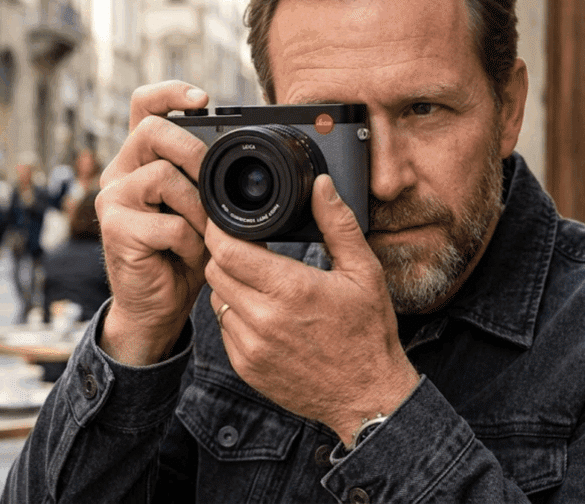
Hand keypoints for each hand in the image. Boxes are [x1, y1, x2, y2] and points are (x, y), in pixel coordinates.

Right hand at [96, 81, 210, 365]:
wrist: (157, 306)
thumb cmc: (182, 254)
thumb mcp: (200, 209)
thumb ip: (207, 180)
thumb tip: (242, 153)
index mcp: (140, 159)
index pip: (143, 105)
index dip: (170, 92)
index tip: (202, 97)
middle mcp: (119, 172)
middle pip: (152, 131)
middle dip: (195, 153)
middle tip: (217, 185)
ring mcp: (113, 199)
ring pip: (164, 176)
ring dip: (199, 208)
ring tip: (207, 234)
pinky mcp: (115, 229)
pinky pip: (169, 223)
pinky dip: (192, 243)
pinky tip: (192, 256)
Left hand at [206, 175, 418, 443]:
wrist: (368, 397)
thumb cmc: (368, 333)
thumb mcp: (364, 272)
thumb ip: (337, 224)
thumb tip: (320, 186)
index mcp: (291, 289)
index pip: (227, 250)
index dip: (221, 231)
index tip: (229, 222)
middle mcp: (264, 319)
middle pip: (216, 271)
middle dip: (226, 254)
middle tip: (249, 249)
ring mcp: (251, 347)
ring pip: (217, 298)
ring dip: (231, 285)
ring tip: (260, 282)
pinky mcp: (246, 367)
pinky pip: (224, 329)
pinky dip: (237, 315)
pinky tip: (264, 313)